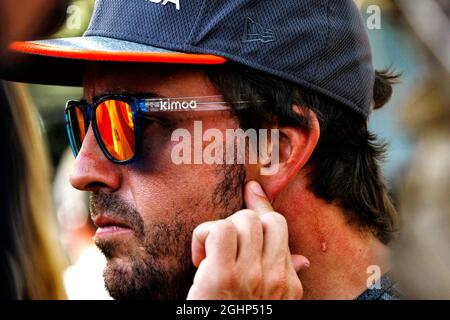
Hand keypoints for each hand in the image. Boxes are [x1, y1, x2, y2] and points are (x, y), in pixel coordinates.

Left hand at [187, 181, 308, 299]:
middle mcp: (276, 279)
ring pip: (243, 219)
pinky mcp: (222, 275)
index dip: (262, 204)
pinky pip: (219, 230)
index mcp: (289, 283)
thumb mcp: (270, 301)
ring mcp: (251, 276)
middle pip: (262, 219)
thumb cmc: (241, 314)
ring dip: (220, 231)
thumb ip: (285, 277)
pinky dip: (202, 238)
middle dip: (238, 224)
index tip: (252, 189)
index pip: (279, 227)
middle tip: (223, 247)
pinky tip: (199, 260)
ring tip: (210, 255)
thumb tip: (303, 260)